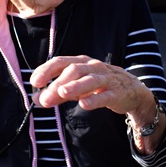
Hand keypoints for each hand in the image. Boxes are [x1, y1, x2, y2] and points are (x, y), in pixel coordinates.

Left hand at [31, 55, 151, 115]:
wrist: (130, 91)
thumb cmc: (98, 86)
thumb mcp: (75, 88)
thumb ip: (55, 92)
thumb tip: (35, 99)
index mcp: (80, 63)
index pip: (60, 62)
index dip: (46, 70)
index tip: (35, 82)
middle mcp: (92, 67)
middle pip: (73, 70)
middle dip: (57, 82)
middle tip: (44, 98)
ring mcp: (106, 79)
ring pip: (89, 79)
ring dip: (74, 86)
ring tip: (61, 93)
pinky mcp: (116, 92)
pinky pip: (105, 95)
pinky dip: (94, 99)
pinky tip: (84, 105)